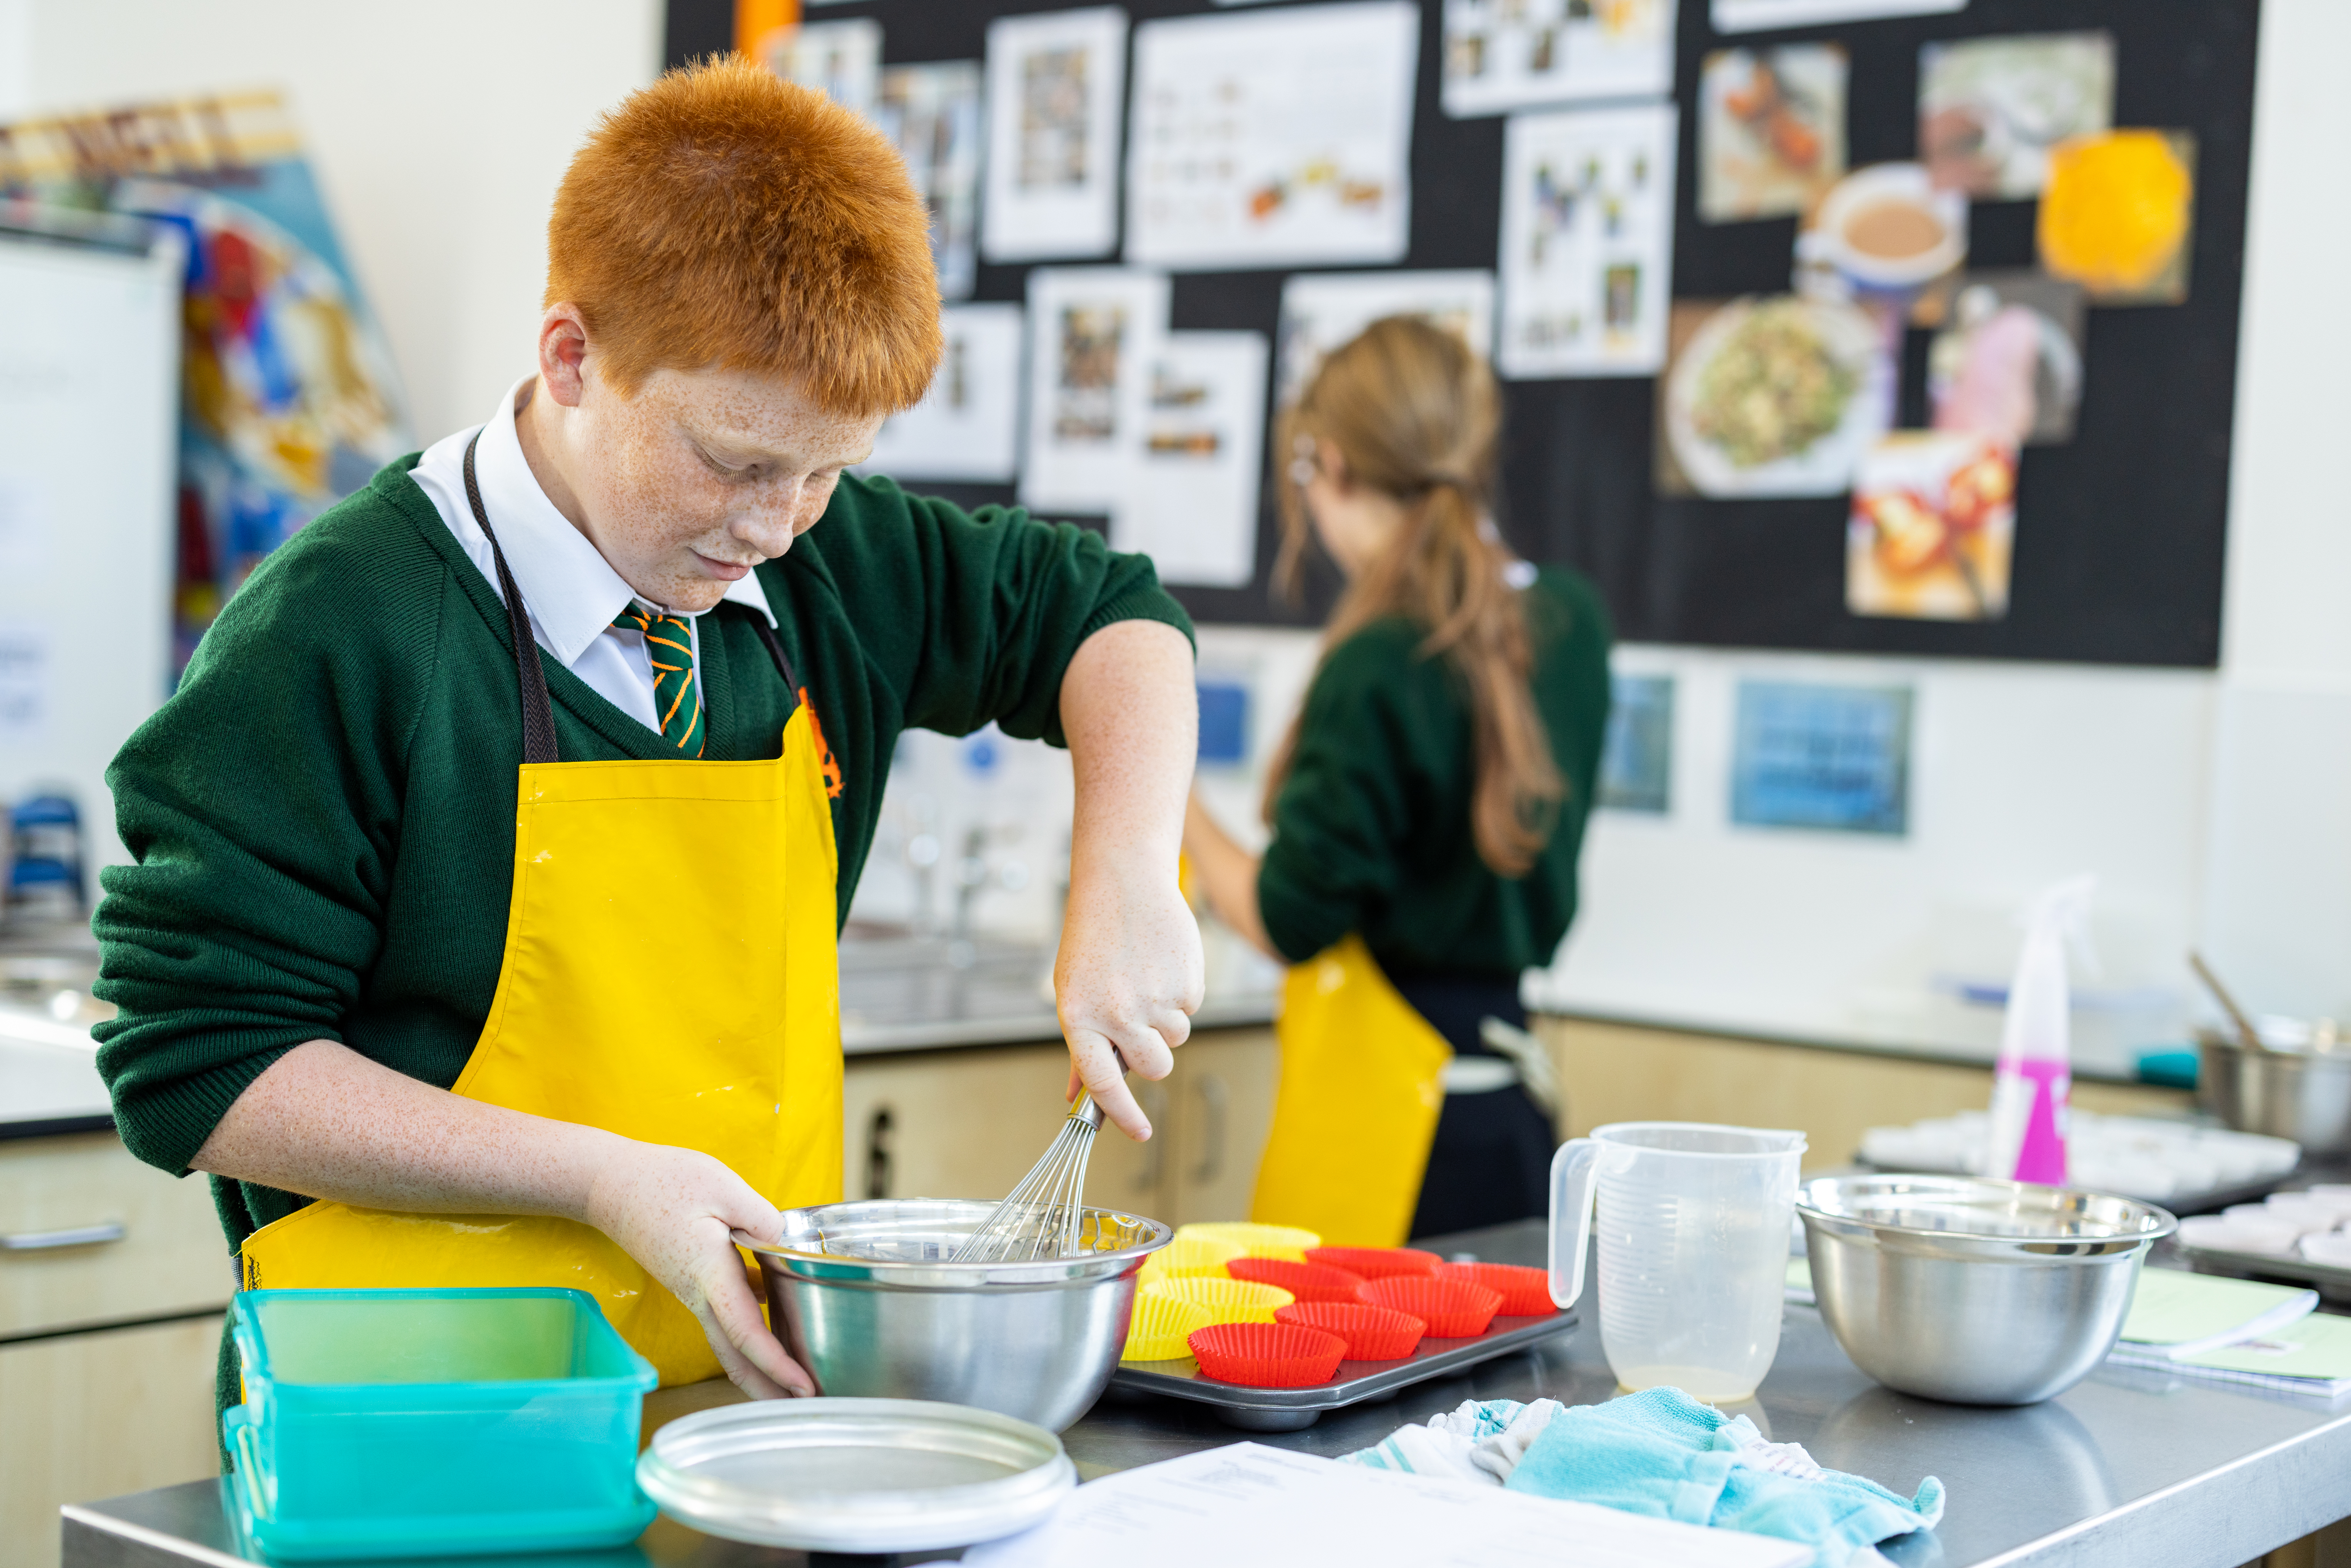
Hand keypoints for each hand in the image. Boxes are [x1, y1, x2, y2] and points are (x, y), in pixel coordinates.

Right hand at [582, 1141, 811, 1398]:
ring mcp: (692, 1292)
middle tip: (804, 1406)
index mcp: (708, 1274)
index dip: (776, 1363)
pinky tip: (773, 1330)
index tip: (803, 1385)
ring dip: (759, 1367)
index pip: (745, 1332)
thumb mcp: (722, 1186)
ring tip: (792, 1382)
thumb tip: (784, 1244)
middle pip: (734, 1356)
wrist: (609, 1185)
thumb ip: (760, 1217)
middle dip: (767, 1387)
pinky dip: (748, 1336)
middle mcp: (698, 1294)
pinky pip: (723, 1319)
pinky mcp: (691, 1282)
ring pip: (728, 1342)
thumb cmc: (662, 1182)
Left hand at [1056, 861, 1204, 1139]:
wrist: (1124, 885)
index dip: (1123, 1114)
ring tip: (1145, 979)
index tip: (1139, 1133)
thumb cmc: (1093, 940)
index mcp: (1080, 1018)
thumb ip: (1082, 1047)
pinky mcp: (1186, 983)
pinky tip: (1160, 964)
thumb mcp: (1073, 992)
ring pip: (1175, 1039)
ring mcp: (1155, 999)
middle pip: (1154, 1068)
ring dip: (1166, 1021)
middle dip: (1154, 1058)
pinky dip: (1179, 994)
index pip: (1103, 1084)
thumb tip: (1075, 1095)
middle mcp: (1118, 1013)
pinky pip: (1190, 1009)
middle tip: (1142, 1027)